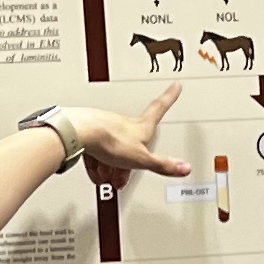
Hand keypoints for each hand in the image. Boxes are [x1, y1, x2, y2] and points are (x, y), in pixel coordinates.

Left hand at [64, 83, 190, 179]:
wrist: (78, 132)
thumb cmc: (108, 139)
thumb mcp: (142, 159)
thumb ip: (162, 165)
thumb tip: (184, 168)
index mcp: (141, 126)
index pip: (160, 108)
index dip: (169, 97)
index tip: (175, 86)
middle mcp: (124, 123)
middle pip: (132, 142)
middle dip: (130, 161)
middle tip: (125, 174)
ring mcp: (105, 126)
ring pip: (113, 149)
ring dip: (112, 166)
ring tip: (108, 177)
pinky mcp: (89, 132)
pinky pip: (96, 150)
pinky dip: (97, 164)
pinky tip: (96, 174)